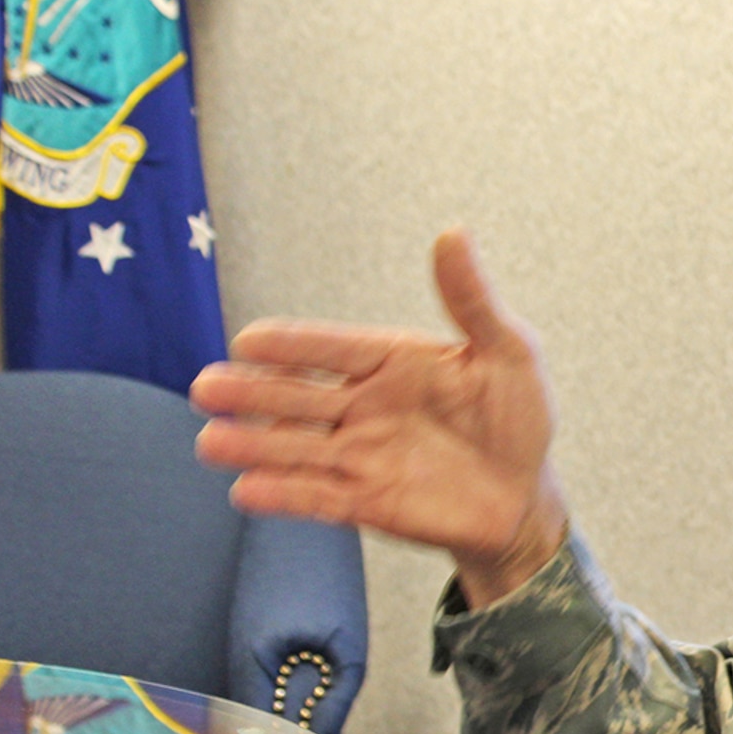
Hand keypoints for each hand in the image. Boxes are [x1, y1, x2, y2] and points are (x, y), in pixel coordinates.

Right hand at [192, 229, 566, 606]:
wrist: (526, 497)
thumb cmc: (519, 418)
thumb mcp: (509, 353)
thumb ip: (473, 300)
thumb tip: (453, 232)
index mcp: (393, 363)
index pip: (334, 348)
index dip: (294, 346)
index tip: (250, 340)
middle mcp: (365, 406)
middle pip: (299, 397)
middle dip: (253, 393)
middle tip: (206, 388)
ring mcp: (361, 455)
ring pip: (296, 447)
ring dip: (254, 445)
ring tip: (210, 442)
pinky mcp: (365, 501)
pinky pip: (317, 496)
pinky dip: (283, 495)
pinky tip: (246, 490)